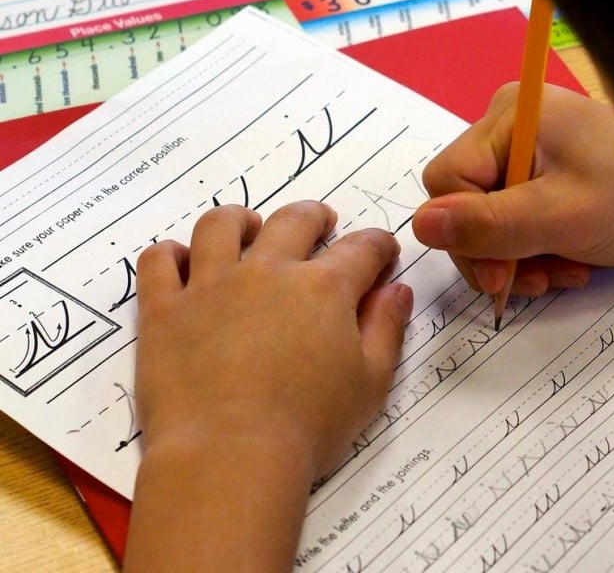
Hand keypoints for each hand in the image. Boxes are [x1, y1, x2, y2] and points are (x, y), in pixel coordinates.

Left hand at [134, 201, 410, 482]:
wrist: (229, 456)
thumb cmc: (308, 428)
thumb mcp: (370, 383)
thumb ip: (386, 329)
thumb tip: (396, 290)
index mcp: (324, 288)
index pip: (362, 249)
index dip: (378, 246)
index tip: (383, 253)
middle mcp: (268, 271)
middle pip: (294, 220)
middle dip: (315, 217)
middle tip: (322, 224)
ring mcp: (210, 286)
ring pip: (220, 226)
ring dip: (240, 220)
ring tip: (248, 228)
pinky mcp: (164, 310)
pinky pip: (159, 262)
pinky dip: (170, 253)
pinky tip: (182, 261)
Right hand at [412, 82, 613, 295]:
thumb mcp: (562, 216)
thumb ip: (490, 225)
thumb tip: (421, 227)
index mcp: (510, 115)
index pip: (447, 182)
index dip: (465, 235)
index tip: (502, 277)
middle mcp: (512, 126)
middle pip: (466, 204)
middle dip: (498, 251)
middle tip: (536, 281)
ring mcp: (531, 153)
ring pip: (490, 221)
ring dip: (520, 259)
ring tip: (565, 271)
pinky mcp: (549, 179)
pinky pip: (517, 223)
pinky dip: (538, 252)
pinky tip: (572, 263)